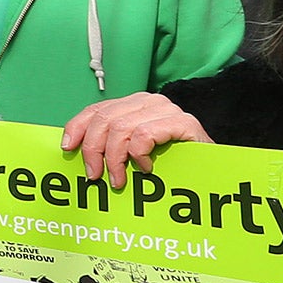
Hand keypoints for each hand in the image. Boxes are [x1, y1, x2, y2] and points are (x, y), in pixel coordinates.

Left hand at [60, 93, 212, 187]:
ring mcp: (167, 110)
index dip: (77, 127)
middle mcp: (148, 102)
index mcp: (133, 106)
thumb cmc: (170, 166)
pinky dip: (139, 154)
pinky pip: (145, 134)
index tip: (68, 148)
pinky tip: (145, 169)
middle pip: (104, 119)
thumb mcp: (133, 154)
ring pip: (121, 127)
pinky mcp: (184, 123)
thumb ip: (111, 146)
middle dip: (93, 150)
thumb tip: (73, 152)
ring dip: (115, 159)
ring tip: (119, 180)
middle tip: (95, 176)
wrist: (214, 172)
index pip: (96, 109)